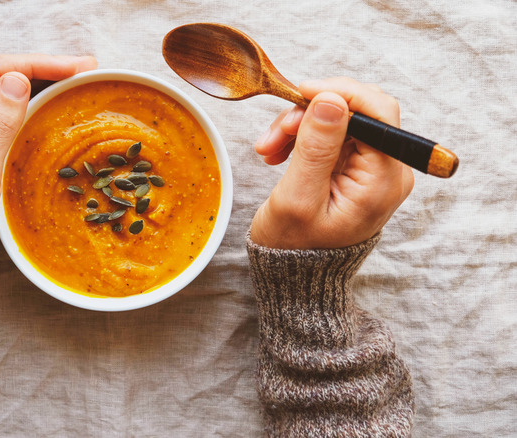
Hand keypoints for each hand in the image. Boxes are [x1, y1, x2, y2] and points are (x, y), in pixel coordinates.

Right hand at [250, 77, 413, 248]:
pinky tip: (279, 151)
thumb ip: (316, 147)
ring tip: (269, 148)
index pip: (378, 112)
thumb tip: (330, 99)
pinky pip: (333, 135)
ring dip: (301, 125)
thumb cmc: (294, 248)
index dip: (340, 93)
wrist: (296, 277)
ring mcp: (373, 170)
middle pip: (358, 111)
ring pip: (341, 120)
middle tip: (275, 132)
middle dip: (312, 112)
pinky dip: (303, 137)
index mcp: (382, 181)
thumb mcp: (298, 198)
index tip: (301, 92)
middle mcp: (388, 171)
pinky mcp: (356, 169)